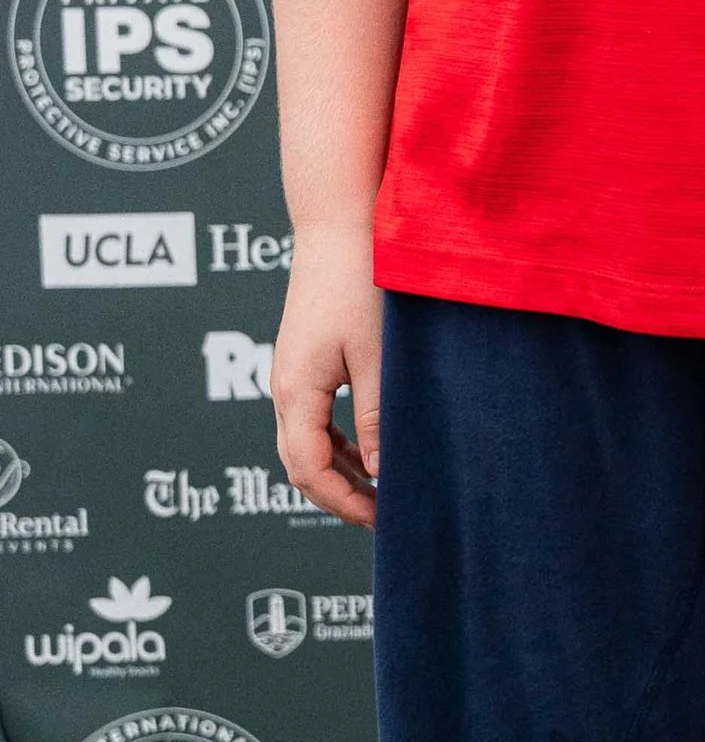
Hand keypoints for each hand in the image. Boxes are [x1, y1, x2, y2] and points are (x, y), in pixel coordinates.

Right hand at [271, 219, 383, 528]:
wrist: (339, 220)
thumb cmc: (361, 280)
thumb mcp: (377, 354)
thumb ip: (377, 415)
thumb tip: (381, 471)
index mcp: (296, 391)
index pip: (308, 470)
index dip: (343, 502)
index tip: (381, 520)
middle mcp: (285, 385)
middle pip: (300, 462)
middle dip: (337, 494)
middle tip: (381, 515)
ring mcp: (292, 370)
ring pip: (306, 439)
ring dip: (339, 468)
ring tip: (378, 490)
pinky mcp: (306, 355)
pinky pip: (314, 414)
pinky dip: (339, 439)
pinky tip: (367, 446)